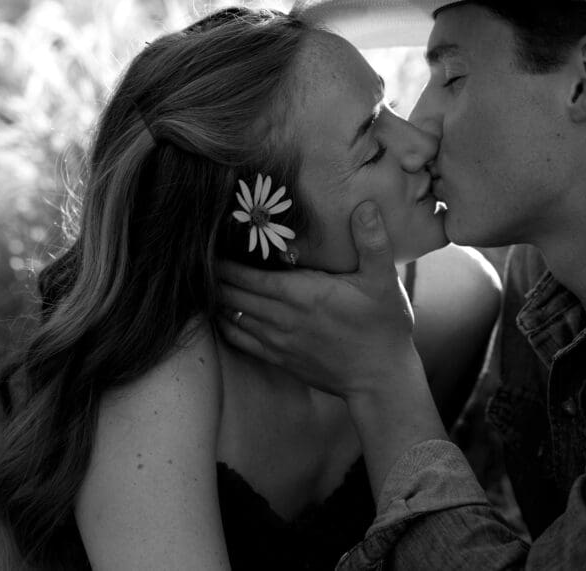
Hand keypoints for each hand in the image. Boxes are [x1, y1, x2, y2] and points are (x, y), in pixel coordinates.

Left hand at [216, 201, 417, 398]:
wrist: (380, 378)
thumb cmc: (383, 327)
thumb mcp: (385, 280)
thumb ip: (373, 241)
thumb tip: (366, 205)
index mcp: (303, 294)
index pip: (248, 275)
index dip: (225, 261)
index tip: (212, 244)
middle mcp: (283, 318)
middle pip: (233, 294)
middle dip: (216, 275)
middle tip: (200, 258)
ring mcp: (279, 341)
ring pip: (233, 316)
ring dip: (219, 298)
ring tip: (207, 280)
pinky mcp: (280, 359)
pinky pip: (240, 341)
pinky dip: (225, 326)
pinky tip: (221, 315)